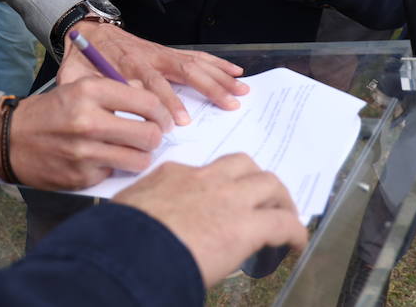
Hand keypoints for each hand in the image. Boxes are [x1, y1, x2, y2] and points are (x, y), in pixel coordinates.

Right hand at [0, 78, 169, 188]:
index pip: (147, 102)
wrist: (9, 139)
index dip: (162, 113)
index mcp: (90, 91)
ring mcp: (85, 152)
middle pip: (149, 134)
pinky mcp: (81, 177)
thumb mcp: (78, 88)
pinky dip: (114, 168)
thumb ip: (116, 90)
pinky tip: (102, 160)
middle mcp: (89, 121)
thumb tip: (152, 100)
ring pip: (139, 160)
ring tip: (131, 150)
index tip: (163, 119)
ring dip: (140, 157)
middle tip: (151, 137)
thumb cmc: (50, 112)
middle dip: (156, 137)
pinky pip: (115, 174)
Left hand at [57, 22, 245, 124]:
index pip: (150, 85)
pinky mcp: (167, 51)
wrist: (87, 29)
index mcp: (125, 65)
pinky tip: (235, 71)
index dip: (165, 102)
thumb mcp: (72, 75)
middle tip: (227, 105)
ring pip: (193, 62)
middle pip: (181, 71)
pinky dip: (216, 62)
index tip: (178, 121)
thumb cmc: (81, 57)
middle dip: (206, 88)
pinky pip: (195, 56)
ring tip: (241, 90)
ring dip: (219, 76)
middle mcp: (148, 57)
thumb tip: (98, 110)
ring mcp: (160, 52)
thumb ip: (82, 91)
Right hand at [112, 154, 306, 286]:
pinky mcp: (246, 226)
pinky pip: (284, 223)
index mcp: (172, 175)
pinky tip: (297, 245)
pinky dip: (295, 232)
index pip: (204, 172)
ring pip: (268, 183)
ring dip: (280, 200)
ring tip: (284, 218)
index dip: (218, 187)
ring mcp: (228, 199)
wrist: (129, 251)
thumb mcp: (128, 210)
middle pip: (243, 164)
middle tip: (262, 200)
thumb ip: (145, 210)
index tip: (221, 203)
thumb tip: (147, 226)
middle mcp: (204, 179)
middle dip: (255, 181)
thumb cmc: (119, 239)